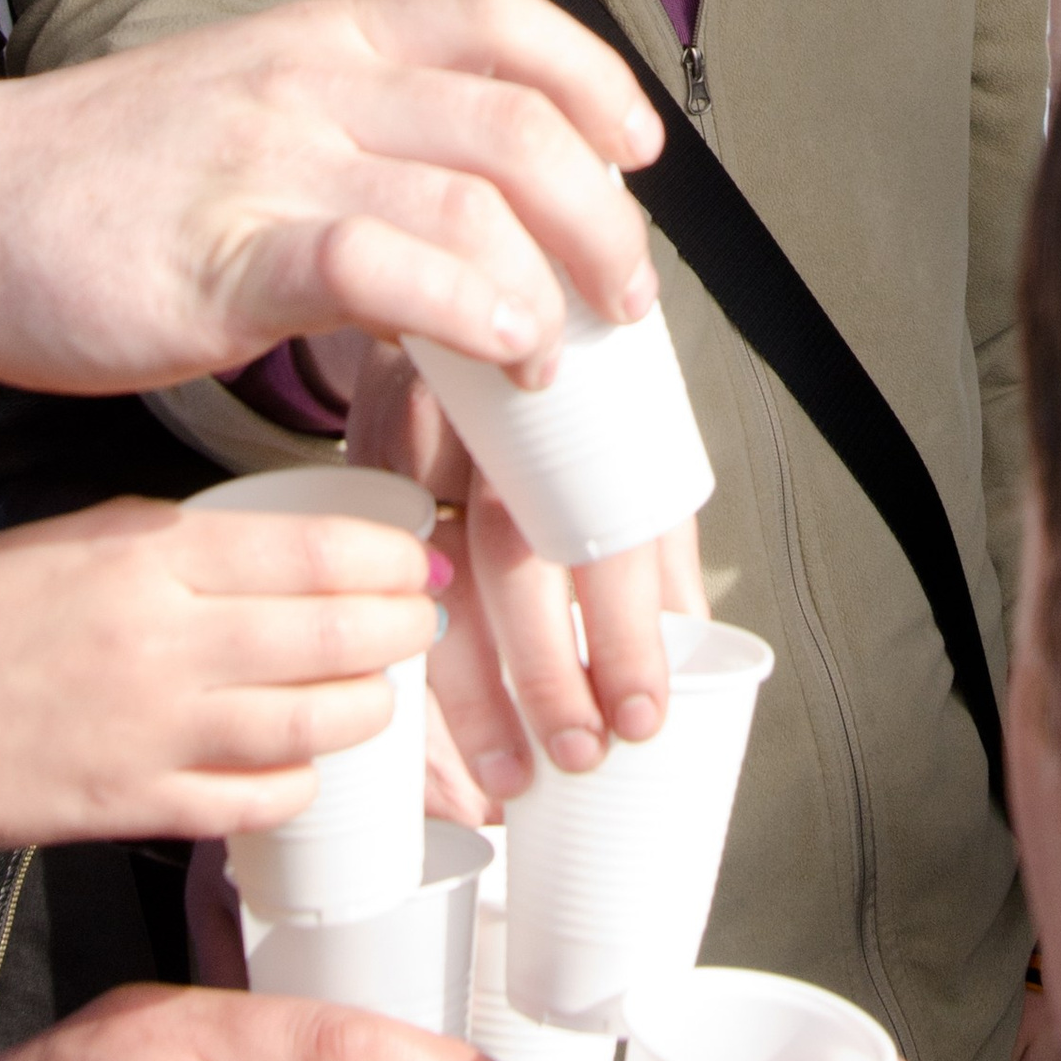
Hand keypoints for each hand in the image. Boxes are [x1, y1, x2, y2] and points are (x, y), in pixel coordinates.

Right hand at [0, 0, 665, 394]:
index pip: (499, 17)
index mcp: (328, 37)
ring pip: (471, 191)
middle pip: (516, 119)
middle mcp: (315, 80)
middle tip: (625, 295)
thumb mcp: (252, 113)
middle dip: (601, 214)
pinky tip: (500, 357)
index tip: (640, 150)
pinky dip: (469, 312)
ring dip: (552, 276)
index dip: (594, 77)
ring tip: (564, 348)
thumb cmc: (107, 181)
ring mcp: (272, 160)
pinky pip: (382, 266)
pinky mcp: (227, 254)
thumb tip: (472, 221)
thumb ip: (358, 141)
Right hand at [0, 496, 442, 852]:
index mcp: (150, 557)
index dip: (385, 559)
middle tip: (420, 623)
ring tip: (374, 693)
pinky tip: (301, 765)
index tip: (418, 561)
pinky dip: (296, 782)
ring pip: (312, 725)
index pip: (313, 551)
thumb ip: (178, 545)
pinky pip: (255, 800)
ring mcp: (154, 734)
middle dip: (397, 630)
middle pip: (333, 636)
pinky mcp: (135, 808)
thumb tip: (279, 553)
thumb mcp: (76, 536)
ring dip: (364, 708)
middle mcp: (166, 643)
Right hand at [350, 348, 706, 792]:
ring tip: (506, 781)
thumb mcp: (626, 432)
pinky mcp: (364, 459)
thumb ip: (656, 534)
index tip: (644, 714)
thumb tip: (696, 642)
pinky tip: (422, 747)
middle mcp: (501, 412)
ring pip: (433, 573)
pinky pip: (374, 577)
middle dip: (546, 672)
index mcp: (587, 402)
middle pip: (515, 554)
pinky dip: (403, 672)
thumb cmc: (560, 380)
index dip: (628, 631)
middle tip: (578, 755)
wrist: (460, 278)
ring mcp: (422, 431)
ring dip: (470, 695)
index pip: (610, 526)